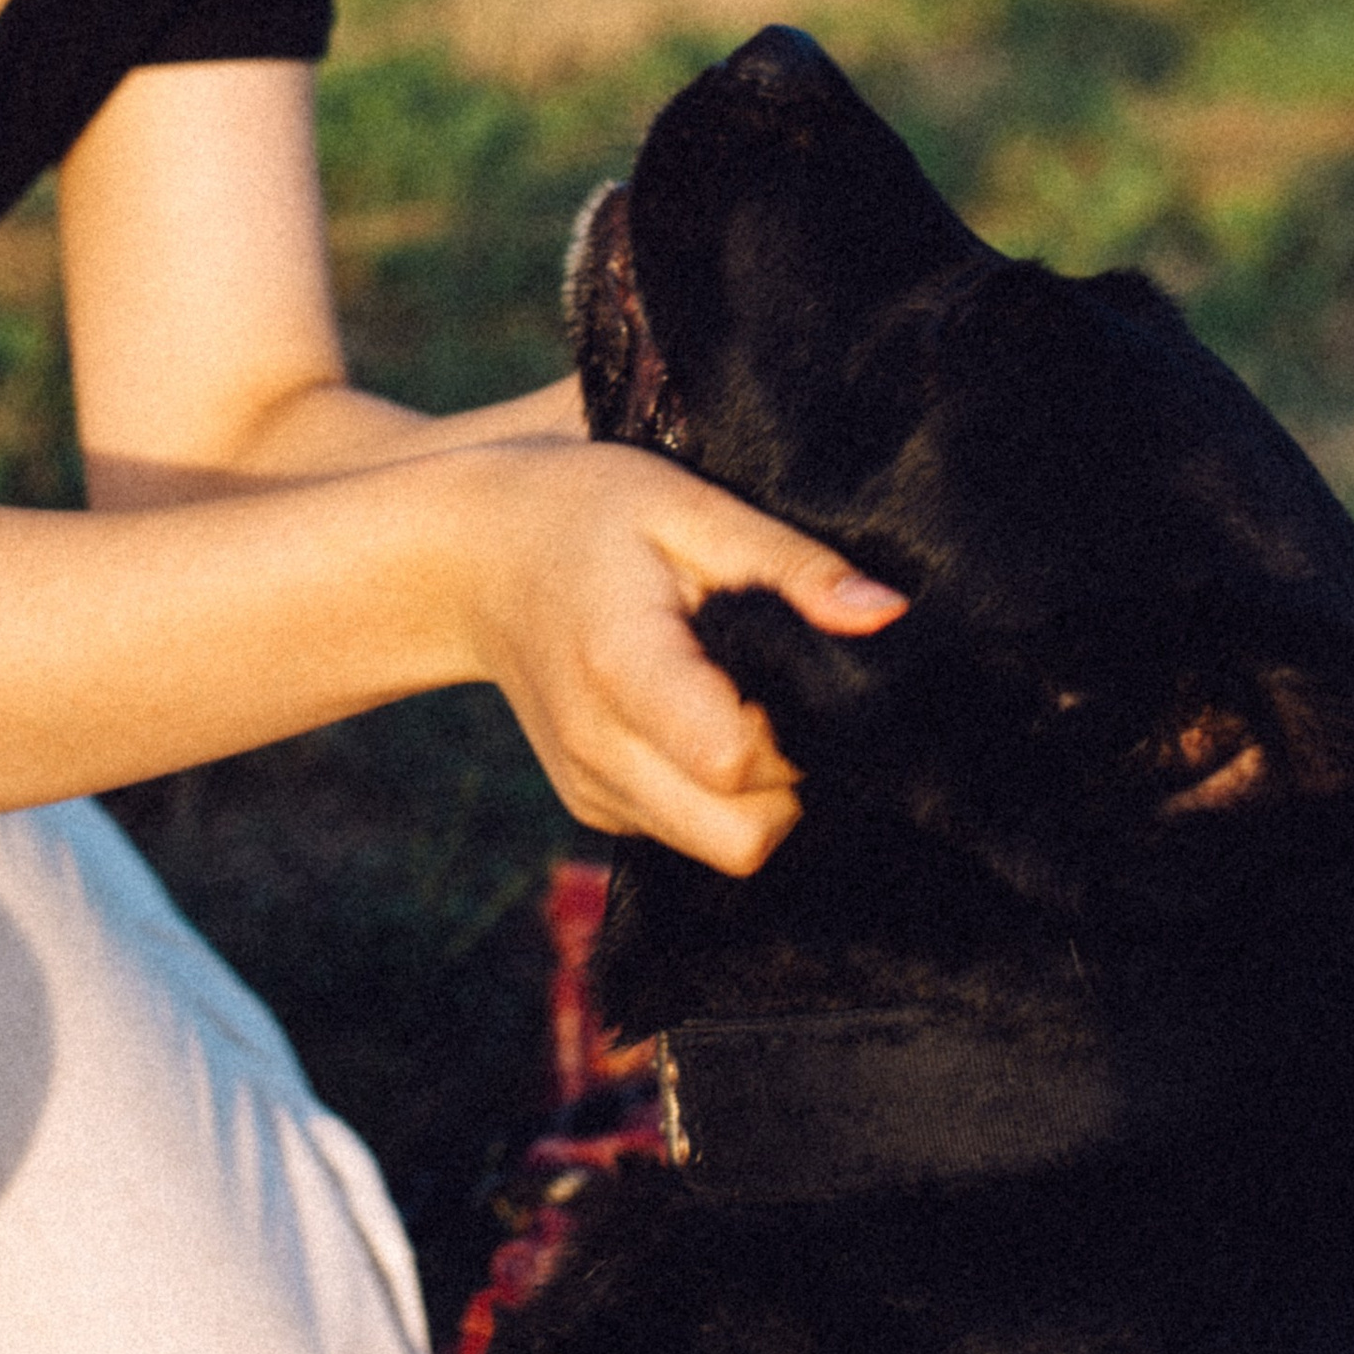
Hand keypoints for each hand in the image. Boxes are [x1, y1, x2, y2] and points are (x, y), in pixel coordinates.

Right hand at [449, 440, 904, 876]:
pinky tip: (703, 711)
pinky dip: (718, 792)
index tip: (800, 665)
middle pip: (745, 837)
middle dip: (793, 780)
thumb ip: (788, 563)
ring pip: (725, 848)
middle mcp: (601, 749)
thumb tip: (887, 615)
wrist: (466, 558)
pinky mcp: (593, 805)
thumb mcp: (684, 504)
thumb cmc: (581, 512)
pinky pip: (690, 833)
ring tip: (741, 692)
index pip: (739, 761)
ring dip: (759, 791)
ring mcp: (592, 789)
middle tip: (784, 689)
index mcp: (625, 667)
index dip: (799, 728)